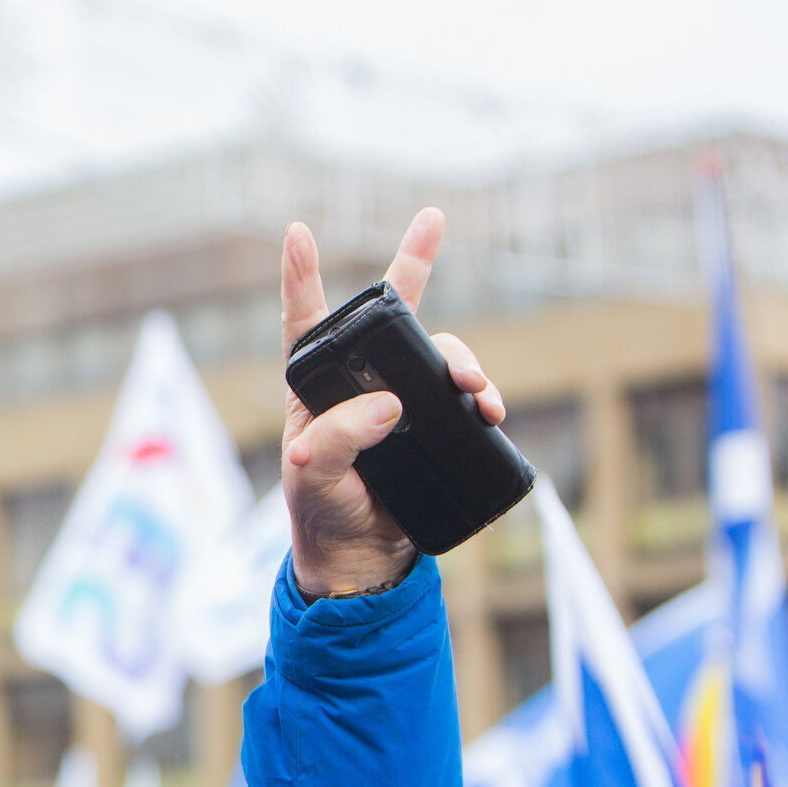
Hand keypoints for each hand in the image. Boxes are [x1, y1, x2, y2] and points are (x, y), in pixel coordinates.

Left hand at [279, 207, 502, 595]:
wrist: (362, 555)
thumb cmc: (322, 508)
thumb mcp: (314, 474)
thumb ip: (339, 438)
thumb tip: (388, 405)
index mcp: (315, 385)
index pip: (304, 321)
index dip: (301, 274)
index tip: (296, 231)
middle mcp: (360, 381)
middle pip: (390, 318)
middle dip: (414, 267)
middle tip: (434, 231)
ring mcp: (400, 400)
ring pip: (436, 355)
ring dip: (463, 360)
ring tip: (477, 389)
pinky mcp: (433, 424)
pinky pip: (462, 395)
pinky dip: (482, 394)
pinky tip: (491, 407)